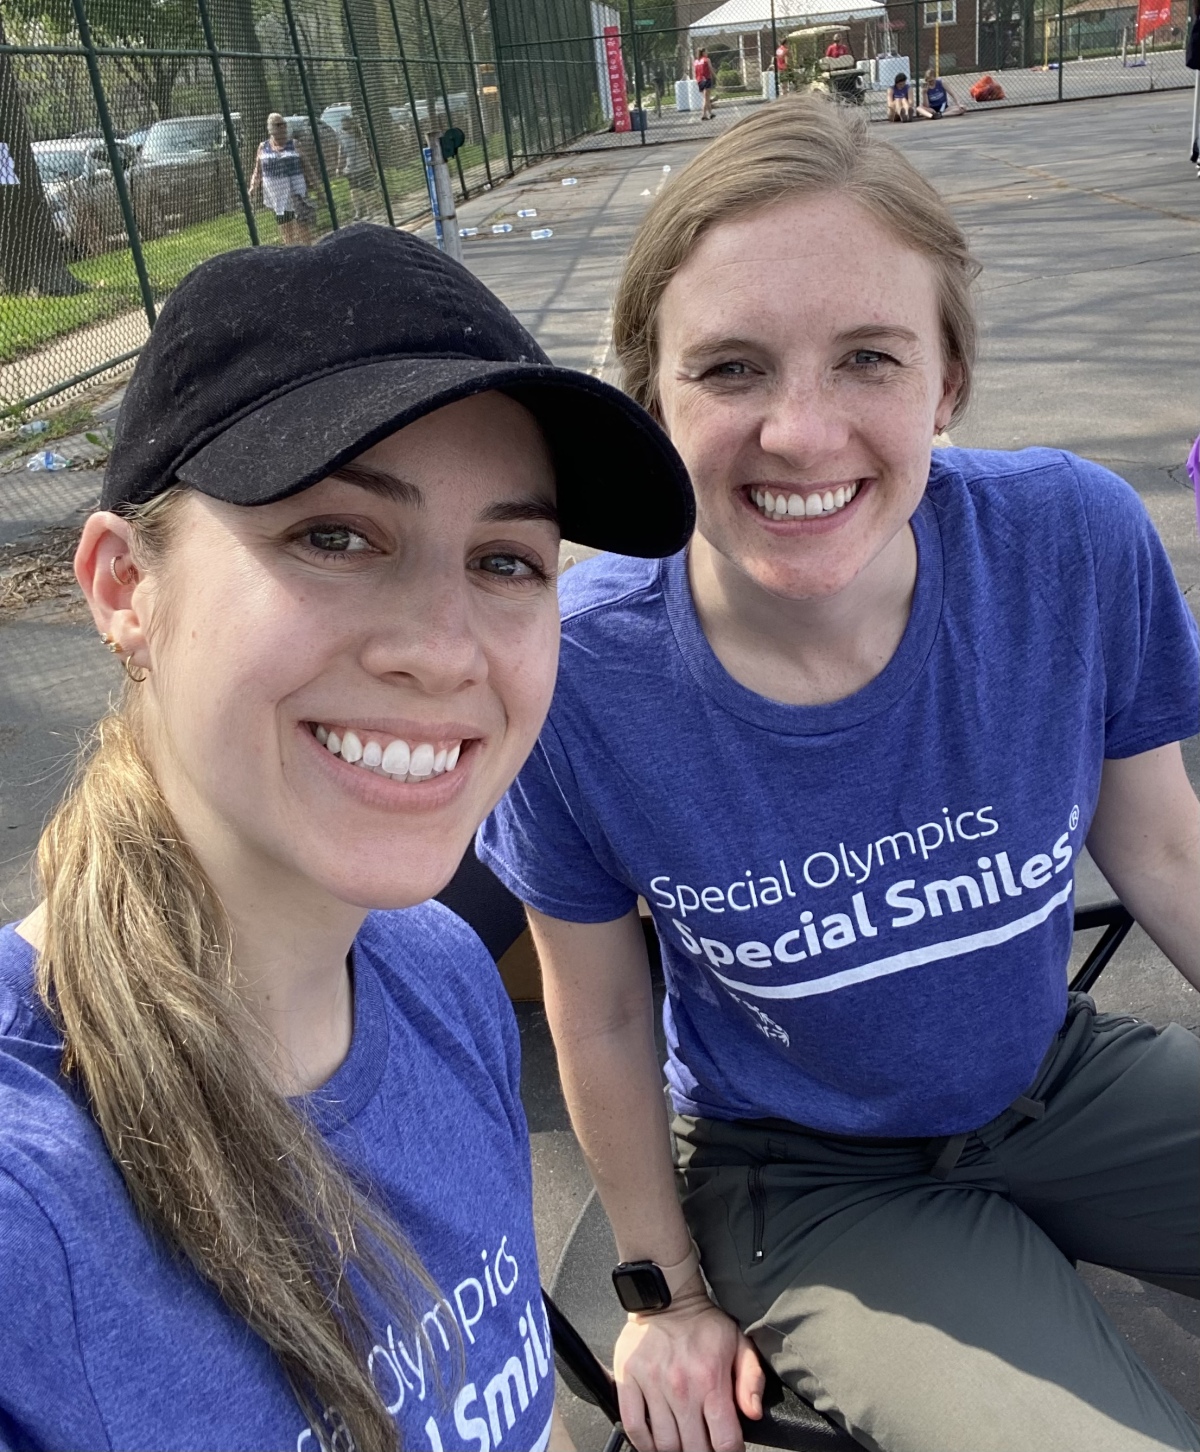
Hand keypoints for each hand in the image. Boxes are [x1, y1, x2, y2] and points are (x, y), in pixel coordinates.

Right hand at [613, 1284, 764, 1451]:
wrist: (667, 1298)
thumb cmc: (704, 1324)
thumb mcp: (739, 1344)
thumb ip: (752, 1380)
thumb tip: (753, 1412)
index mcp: (711, 1379)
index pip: (725, 1441)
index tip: (727, 1448)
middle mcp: (681, 1386)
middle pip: (693, 1449)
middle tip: (703, 1444)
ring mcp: (652, 1384)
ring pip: (664, 1444)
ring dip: (674, 1450)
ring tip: (681, 1442)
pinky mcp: (628, 1379)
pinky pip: (632, 1426)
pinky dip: (643, 1443)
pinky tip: (653, 1442)